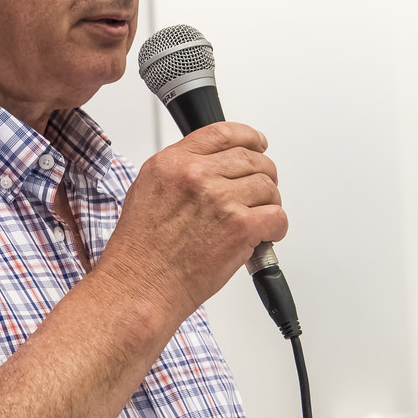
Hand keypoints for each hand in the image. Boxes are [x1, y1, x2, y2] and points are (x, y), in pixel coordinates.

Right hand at [97, 121, 285, 321]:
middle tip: (259, 192)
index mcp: (172, 162)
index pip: (223, 133)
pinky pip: (277, 216)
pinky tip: (263, 235)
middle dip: (263, 175)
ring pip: (268, 187)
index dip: (248, 137)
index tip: (258, 143)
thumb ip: (179, 172)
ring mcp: (220, 199)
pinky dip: (276, 227)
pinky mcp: (240, 227)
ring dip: (269, 203)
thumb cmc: (140, 249)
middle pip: (251, 159)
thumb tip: (210, 168)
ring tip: (256, 219)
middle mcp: (196, 175)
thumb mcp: (147, 191)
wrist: (140, 284)